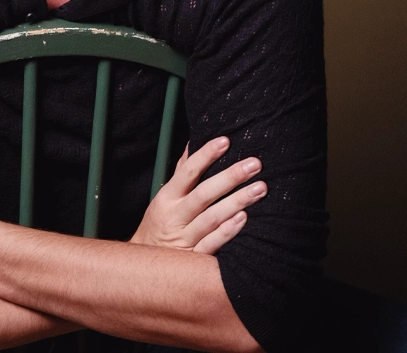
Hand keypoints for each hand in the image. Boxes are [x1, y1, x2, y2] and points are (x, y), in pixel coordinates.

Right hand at [130, 137, 265, 254]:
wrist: (146, 265)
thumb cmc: (160, 223)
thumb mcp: (165, 197)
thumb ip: (181, 172)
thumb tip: (192, 144)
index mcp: (168, 197)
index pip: (187, 172)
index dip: (206, 156)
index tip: (225, 141)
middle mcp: (175, 216)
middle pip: (204, 194)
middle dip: (230, 177)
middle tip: (254, 164)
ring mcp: (185, 238)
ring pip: (212, 218)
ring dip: (236, 202)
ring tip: (259, 188)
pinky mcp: (194, 258)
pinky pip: (212, 244)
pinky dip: (228, 231)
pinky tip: (244, 218)